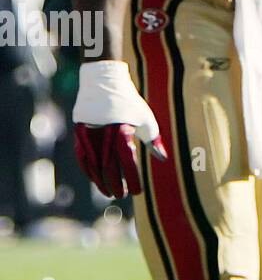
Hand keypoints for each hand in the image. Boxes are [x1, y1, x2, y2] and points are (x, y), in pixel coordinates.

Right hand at [72, 60, 167, 198]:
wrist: (104, 84)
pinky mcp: (79, 137)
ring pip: (94, 168)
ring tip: (110, 192)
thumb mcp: (146, 119)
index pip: (128, 163)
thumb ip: (154, 140)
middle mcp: (104, 138)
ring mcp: (90, 138)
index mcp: (123, 134)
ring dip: (102, 182)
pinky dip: (90, 172)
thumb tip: (163, 158)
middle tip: (122, 195)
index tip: (137, 191)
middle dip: (116, 185)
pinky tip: (96, 180)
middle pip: (109, 169)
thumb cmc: (129, 103)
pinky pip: (83, 160)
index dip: (132, 179)